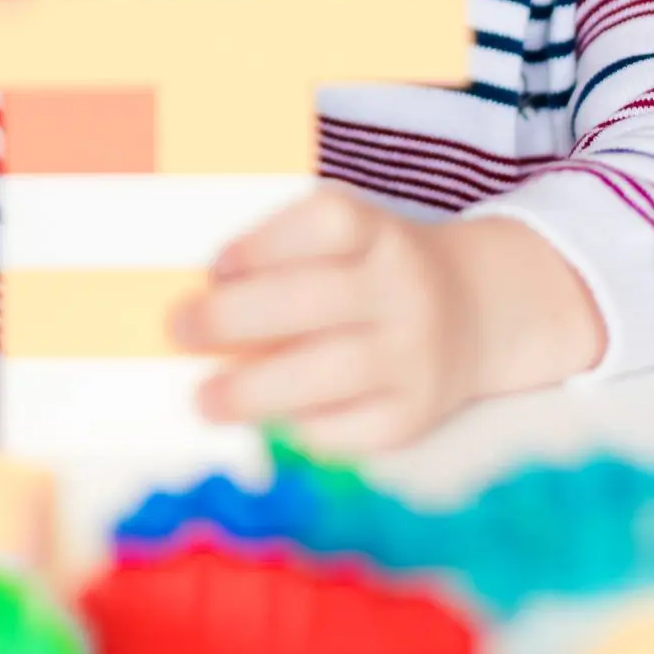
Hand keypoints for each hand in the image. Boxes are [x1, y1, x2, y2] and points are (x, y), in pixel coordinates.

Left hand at [168, 187, 606, 453]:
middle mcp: (404, 290)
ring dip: (254, 389)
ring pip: (329, 373)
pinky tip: (262, 423)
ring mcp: (414, 356)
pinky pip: (348, 428)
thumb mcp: (349, 240)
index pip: (329, 224)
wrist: (473, 313)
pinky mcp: (414, 415)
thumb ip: (285, 256)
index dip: (268, 242)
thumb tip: (196, 295)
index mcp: (380, 234)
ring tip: (203, 399)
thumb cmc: (372, 272)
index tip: (216, 264)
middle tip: (180, 328)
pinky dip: (296, 428)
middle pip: (315, 301)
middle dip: (236, 317)